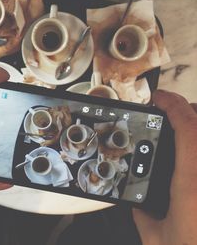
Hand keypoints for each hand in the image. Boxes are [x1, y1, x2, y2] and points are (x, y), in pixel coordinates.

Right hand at [133, 90, 196, 244]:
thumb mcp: (156, 237)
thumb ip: (143, 214)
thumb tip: (138, 202)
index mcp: (191, 182)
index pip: (187, 127)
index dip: (172, 104)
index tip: (158, 98)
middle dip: (187, 110)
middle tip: (170, 115)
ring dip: (194, 129)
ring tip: (181, 134)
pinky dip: (194, 149)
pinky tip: (187, 159)